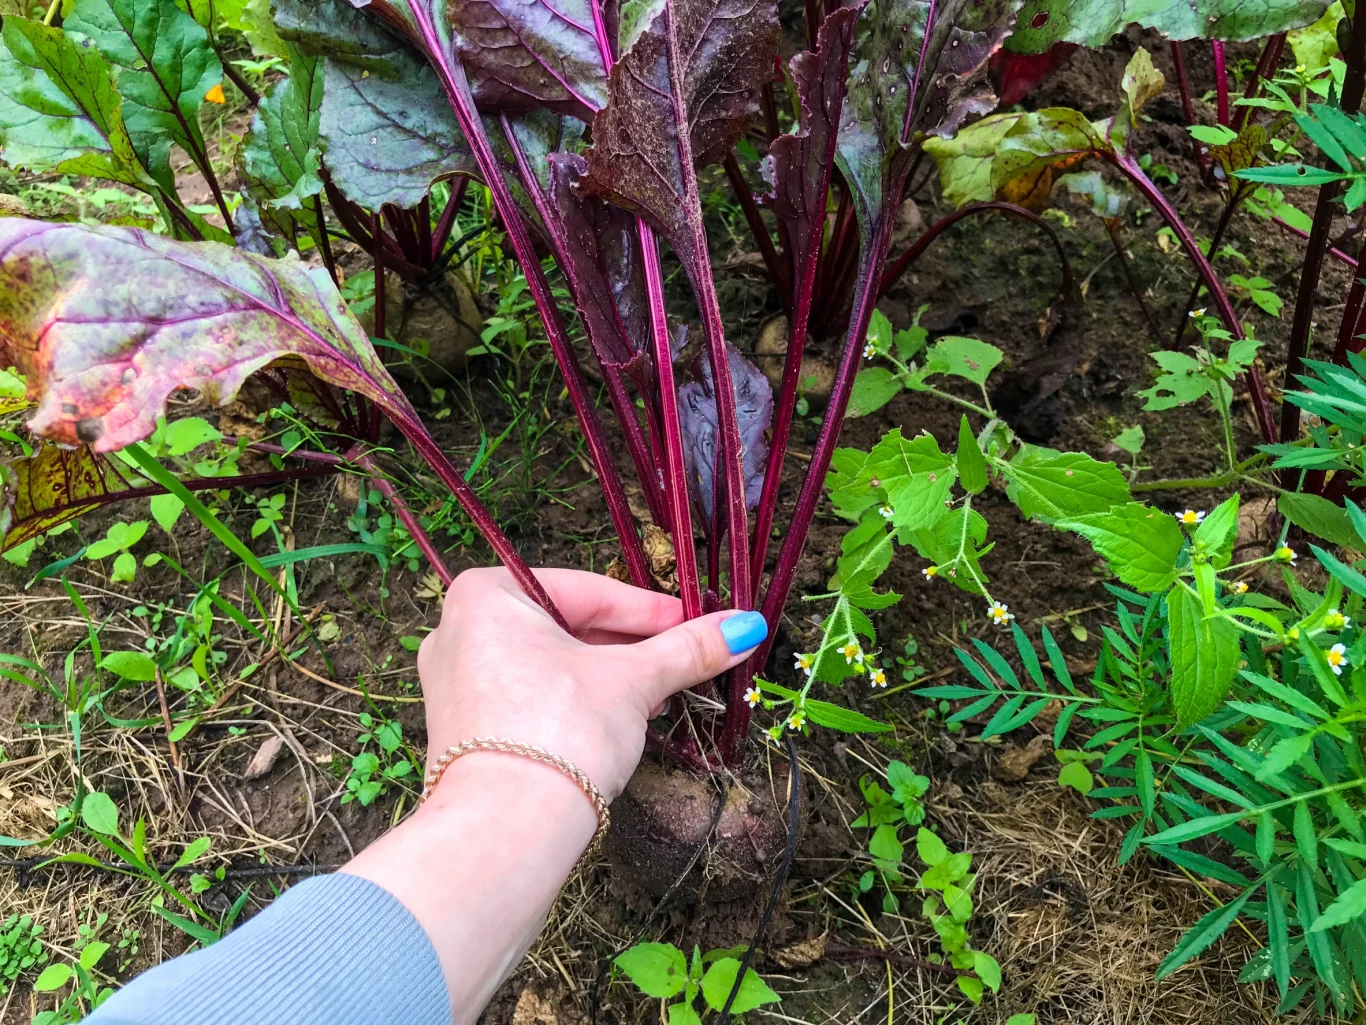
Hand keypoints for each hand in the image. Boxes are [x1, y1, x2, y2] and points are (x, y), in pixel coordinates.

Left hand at [416, 567, 768, 800]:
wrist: (506, 830)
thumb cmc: (562, 733)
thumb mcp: (635, 681)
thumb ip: (688, 648)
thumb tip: (743, 626)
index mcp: (487, 595)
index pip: (589, 590)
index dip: (650, 611)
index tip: (693, 622)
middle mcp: (459, 630)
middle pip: (568, 626)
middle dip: (629, 647)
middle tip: (680, 660)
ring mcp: (455, 682)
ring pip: (549, 664)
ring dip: (606, 677)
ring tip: (655, 696)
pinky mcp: (461, 729)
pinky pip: (527, 697)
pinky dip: (572, 703)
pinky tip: (614, 722)